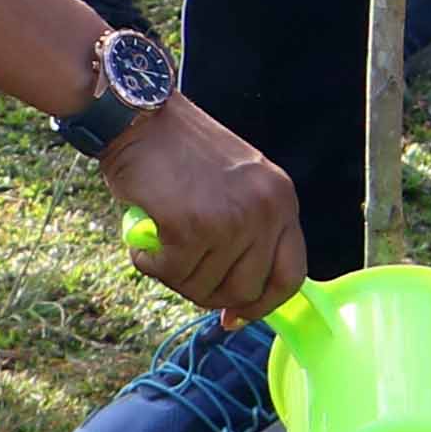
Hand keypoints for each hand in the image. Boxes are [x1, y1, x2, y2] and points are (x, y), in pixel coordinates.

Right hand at [100, 99, 303, 323]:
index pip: (291, 275)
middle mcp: (265, 211)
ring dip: (173, 274)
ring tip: (159, 239)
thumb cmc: (178, 153)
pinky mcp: (193, 227)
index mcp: (282, 200)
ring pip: (203, 287)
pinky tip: (143, 236)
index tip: (235, 315)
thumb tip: (238, 306)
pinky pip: (171, 273)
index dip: (263, 304)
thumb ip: (246, 235)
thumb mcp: (236, 186)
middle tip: (180, 268)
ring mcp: (232, 219)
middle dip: (209, 292)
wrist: (139, 116)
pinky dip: (149, 264)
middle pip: (245, 291)